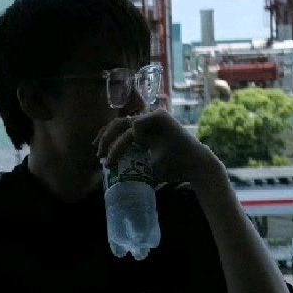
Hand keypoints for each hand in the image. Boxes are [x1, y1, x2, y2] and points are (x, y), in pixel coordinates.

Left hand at [94, 109, 219, 185]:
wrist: (194, 167)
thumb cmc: (172, 169)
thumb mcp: (146, 168)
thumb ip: (132, 166)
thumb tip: (112, 176)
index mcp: (143, 131)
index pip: (118, 129)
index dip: (105, 138)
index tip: (98, 152)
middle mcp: (147, 122)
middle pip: (117, 124)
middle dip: (105, 138)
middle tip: (98, 153)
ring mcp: (153, 117)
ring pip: (125, 125)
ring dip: (116, 142)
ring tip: (109, 157)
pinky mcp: (160, 116)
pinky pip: (137, 124)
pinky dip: (136, 136)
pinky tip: (142, 146)